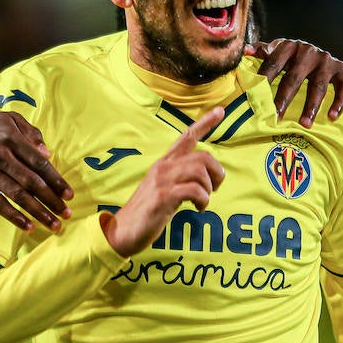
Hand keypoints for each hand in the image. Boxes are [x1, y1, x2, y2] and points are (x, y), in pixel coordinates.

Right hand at [0, 112, 74, 231]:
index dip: (56, 180)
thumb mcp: (8, 120)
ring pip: (18, 195)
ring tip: (54, 225)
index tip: (69, 195)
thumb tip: (47, 153)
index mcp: (11, 138)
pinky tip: (28, 226)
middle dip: (52, 200)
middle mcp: (0, 155)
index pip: (39, 163)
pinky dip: (14, 216)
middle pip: (31, 182)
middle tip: (66, 214)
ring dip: (38, 212)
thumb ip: (30, 132)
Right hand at [104, 107, 225, 256]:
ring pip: (200, 170)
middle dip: (217, 172)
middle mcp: (163, 168)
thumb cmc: (146, 212)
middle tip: (214, 189)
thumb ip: (179, 179)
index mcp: (164, 164)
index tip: (221, 111)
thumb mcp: (163, 189)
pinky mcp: (163, 198)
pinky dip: (203, 199)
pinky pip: (194, 190)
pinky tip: (198, 208)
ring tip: (203, 202)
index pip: (186, 137)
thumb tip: (204, 178)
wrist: (121, 232)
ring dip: (209, 188)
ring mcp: (162, 181)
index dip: (205, 123)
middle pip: (203, 156)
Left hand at [246, 38, 342, 127]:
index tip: (255, 97)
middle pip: (295, 78)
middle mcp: (309, 51)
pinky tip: (332, 116)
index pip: (274, 63)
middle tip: (275, 117)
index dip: (264, 79)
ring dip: (311, 106)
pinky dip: (339, 102)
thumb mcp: (276, 51)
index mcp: (289, 46)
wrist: (315, 51)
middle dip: (284, 99)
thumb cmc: (289, 56)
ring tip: (304, 124)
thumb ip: (262, 52)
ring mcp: (326, 61)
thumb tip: (246, 51)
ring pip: (318, 86)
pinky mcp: (340, 69)